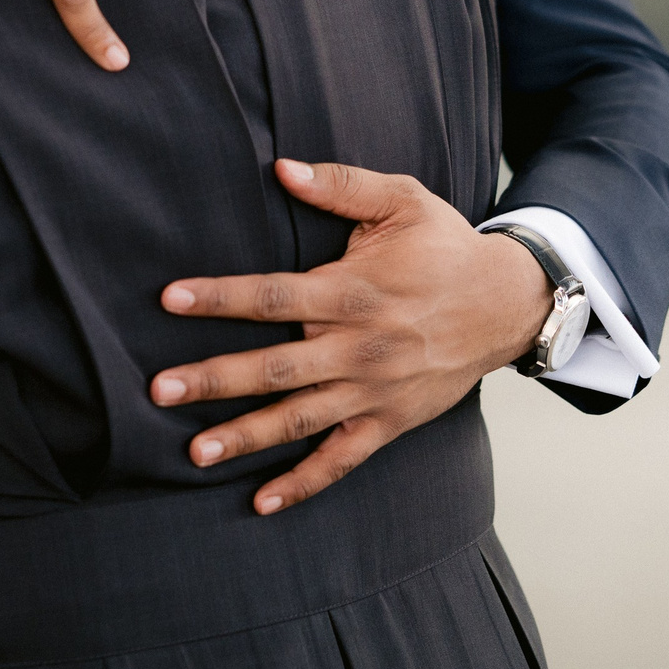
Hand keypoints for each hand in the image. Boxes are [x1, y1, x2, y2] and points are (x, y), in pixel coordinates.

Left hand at [149, 160, 551, 514]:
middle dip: (215, 378)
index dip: (221, 297)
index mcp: (352, 292)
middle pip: (276, 367)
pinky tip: (261, 502)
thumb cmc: (445, 246)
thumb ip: (341, 184)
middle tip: (160, 389)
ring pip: (299, 419)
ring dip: (245, 437)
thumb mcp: (401, 200)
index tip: (170, 299)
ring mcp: (373, 391)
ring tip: (194, 453)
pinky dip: (303, 483)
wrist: (508, 304)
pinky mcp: (389, 422)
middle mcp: (358, 347)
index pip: (274, 296)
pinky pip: (342, 459)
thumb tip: (282, 167)